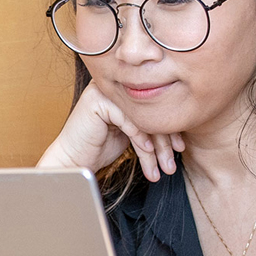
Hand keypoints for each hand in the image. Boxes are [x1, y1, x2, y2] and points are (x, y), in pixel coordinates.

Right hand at [37, 81, 184, 180]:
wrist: (73, 159)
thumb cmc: (100, 148)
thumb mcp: (132, 134)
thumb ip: (150, 126)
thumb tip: (182, 130)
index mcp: (127, 90)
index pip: (157, 107)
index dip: (171, 129)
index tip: (180, 149)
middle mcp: (117, 87)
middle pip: (151, 112)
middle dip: (165, 143)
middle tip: (172, 166)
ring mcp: (106, 91)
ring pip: (142, 117)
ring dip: (156, 148)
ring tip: (162, 168)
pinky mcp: (97, 101)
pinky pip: (128, 119)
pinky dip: (140, 138)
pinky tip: (147, 151)